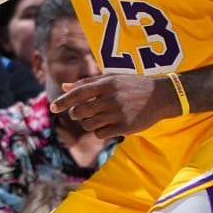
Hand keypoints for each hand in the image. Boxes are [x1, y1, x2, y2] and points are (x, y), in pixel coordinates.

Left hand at [49, 73, 178, 137]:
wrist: (161, 97)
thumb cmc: (133, 85)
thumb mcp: (112, 78)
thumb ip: (88, 83)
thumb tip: (64, 87)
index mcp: (106, 84)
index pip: (78, 94)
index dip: (63, 102)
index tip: (52, 108)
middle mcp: (111, 99)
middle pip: (80, 112)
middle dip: (77, 114)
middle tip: (84, 113)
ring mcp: (118, 114)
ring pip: (89, 125)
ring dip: (89, 124)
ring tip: (99, 118)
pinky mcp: (124, 127)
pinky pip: (101, 134)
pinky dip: (101, 131)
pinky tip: (110, 125)